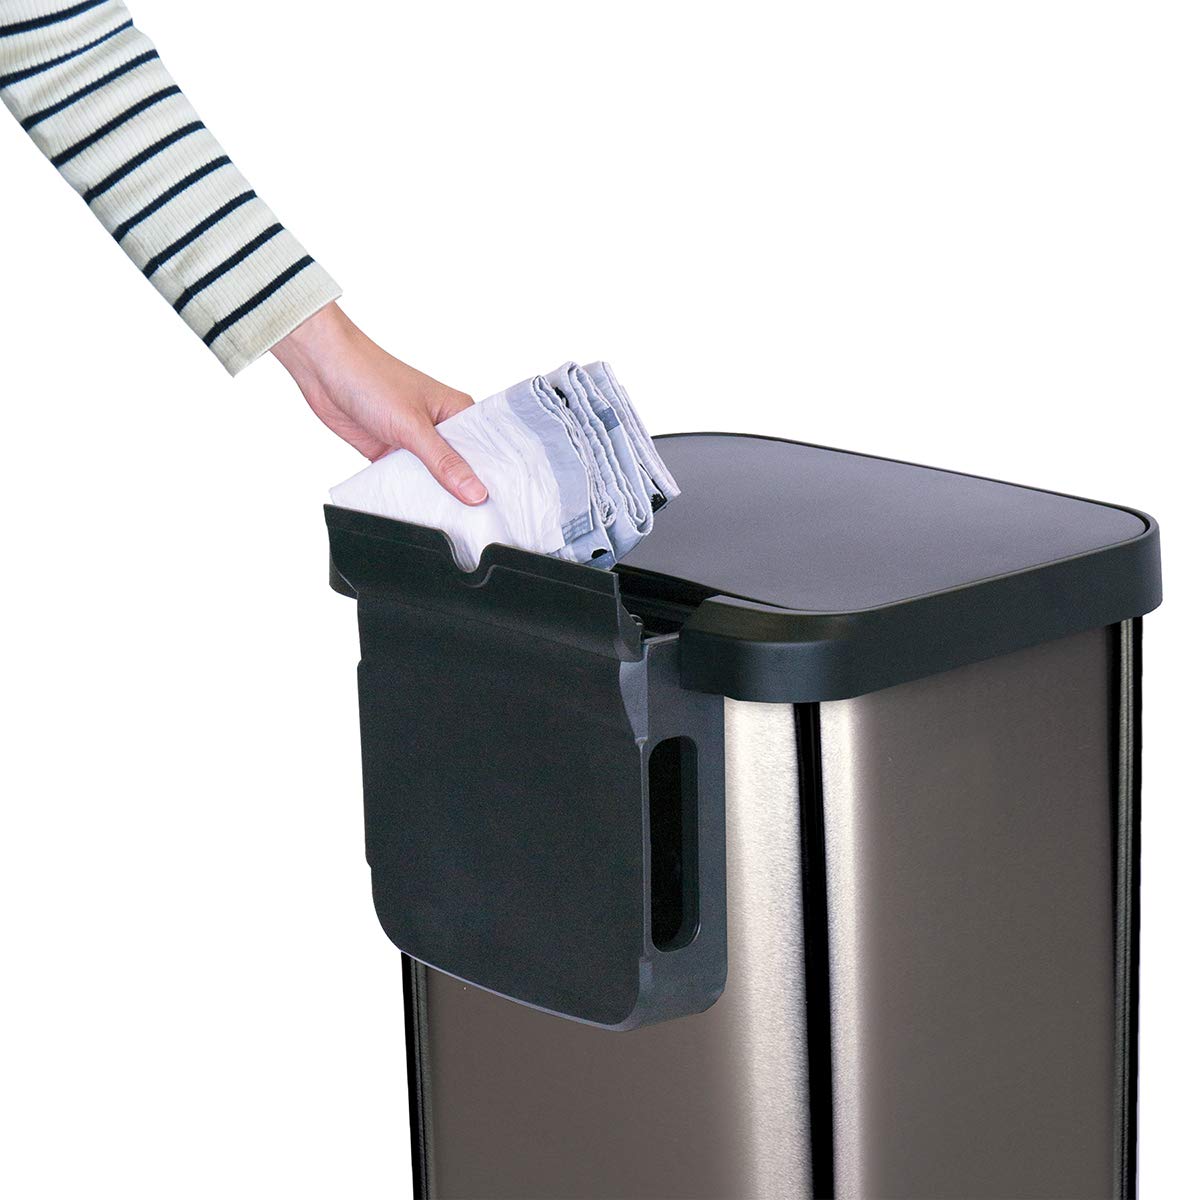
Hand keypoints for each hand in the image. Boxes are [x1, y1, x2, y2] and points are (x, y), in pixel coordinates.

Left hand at [272, 302, 487, 504]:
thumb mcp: (413, 425)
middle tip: (475, 520)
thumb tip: (475, 491)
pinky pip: (406, 481)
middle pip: (462, 470)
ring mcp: (415, 442)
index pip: (486, 452)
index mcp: (457, 412)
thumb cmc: (371, 377)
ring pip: (434, 479)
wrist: (324, 368)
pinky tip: (415, 508)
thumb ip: (444, 462)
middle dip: (464, 492)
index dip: (493, 478)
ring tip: (448, 520)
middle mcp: (440, 428)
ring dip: (434, 494)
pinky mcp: (392, 453)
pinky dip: (408, 493)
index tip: (499, 506)